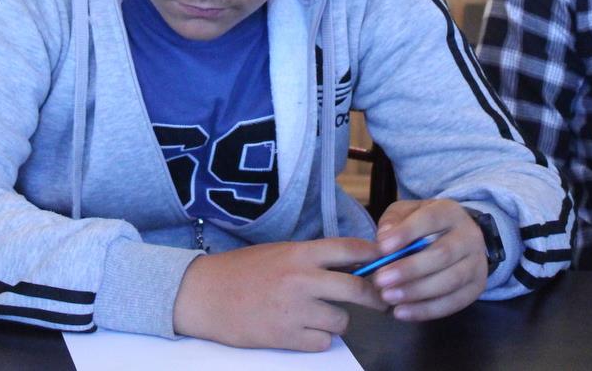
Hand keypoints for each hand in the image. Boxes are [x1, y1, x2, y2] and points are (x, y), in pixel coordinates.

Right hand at [172, 238, 385, 351]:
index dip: (374, 256)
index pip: (350, 250)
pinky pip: (323, 342)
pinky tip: (302, 331)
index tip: (387, 262)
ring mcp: (295, 310)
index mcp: (300, 253)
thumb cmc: (240, 271)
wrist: (204, 294)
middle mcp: (302, 279)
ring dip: (337, 321)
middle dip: (375, 298)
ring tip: (318, 317)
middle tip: (381, 301)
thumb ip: (310, 259)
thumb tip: (348, 265)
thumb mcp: (278, 253)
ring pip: (342, 321)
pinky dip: (317, 339)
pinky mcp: (286, 337)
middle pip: (358, 289)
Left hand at [369, 199, 488, 321]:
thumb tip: (384, 237)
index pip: (430, 219)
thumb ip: (394, 221)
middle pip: (442, 254)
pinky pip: (453, 303)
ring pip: (450, 281)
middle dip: (409, 269)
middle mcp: (469, 237)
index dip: (407, 233)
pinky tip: (402, 312)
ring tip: (388, 296)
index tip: (383, 248)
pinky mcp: (476, 288)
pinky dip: (426, 310)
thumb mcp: (408, 212)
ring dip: (417, 292)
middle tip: (380, 280)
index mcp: (450, 212)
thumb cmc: (425, 225)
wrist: (460, 239)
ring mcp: (476, 264)